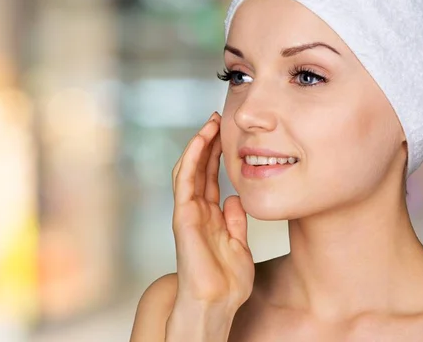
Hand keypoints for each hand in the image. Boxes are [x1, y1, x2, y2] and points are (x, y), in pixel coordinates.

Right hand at [171, 112, 254, 312]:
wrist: (217, 303)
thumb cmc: (227, 282)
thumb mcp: (239, 244)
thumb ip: (235, 221)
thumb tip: (234, 197)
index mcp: (210, 216)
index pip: (210, 178)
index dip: (216, 155)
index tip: (226, 134)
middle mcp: (196, 211)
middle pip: (199, 169)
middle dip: (207, 143)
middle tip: (217, 119)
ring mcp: (188, 213)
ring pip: (189, 170)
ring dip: (198, 145)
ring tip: (210, 123)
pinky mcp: (183, 216)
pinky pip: (185, 182)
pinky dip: (191, 159)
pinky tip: (200, 141)